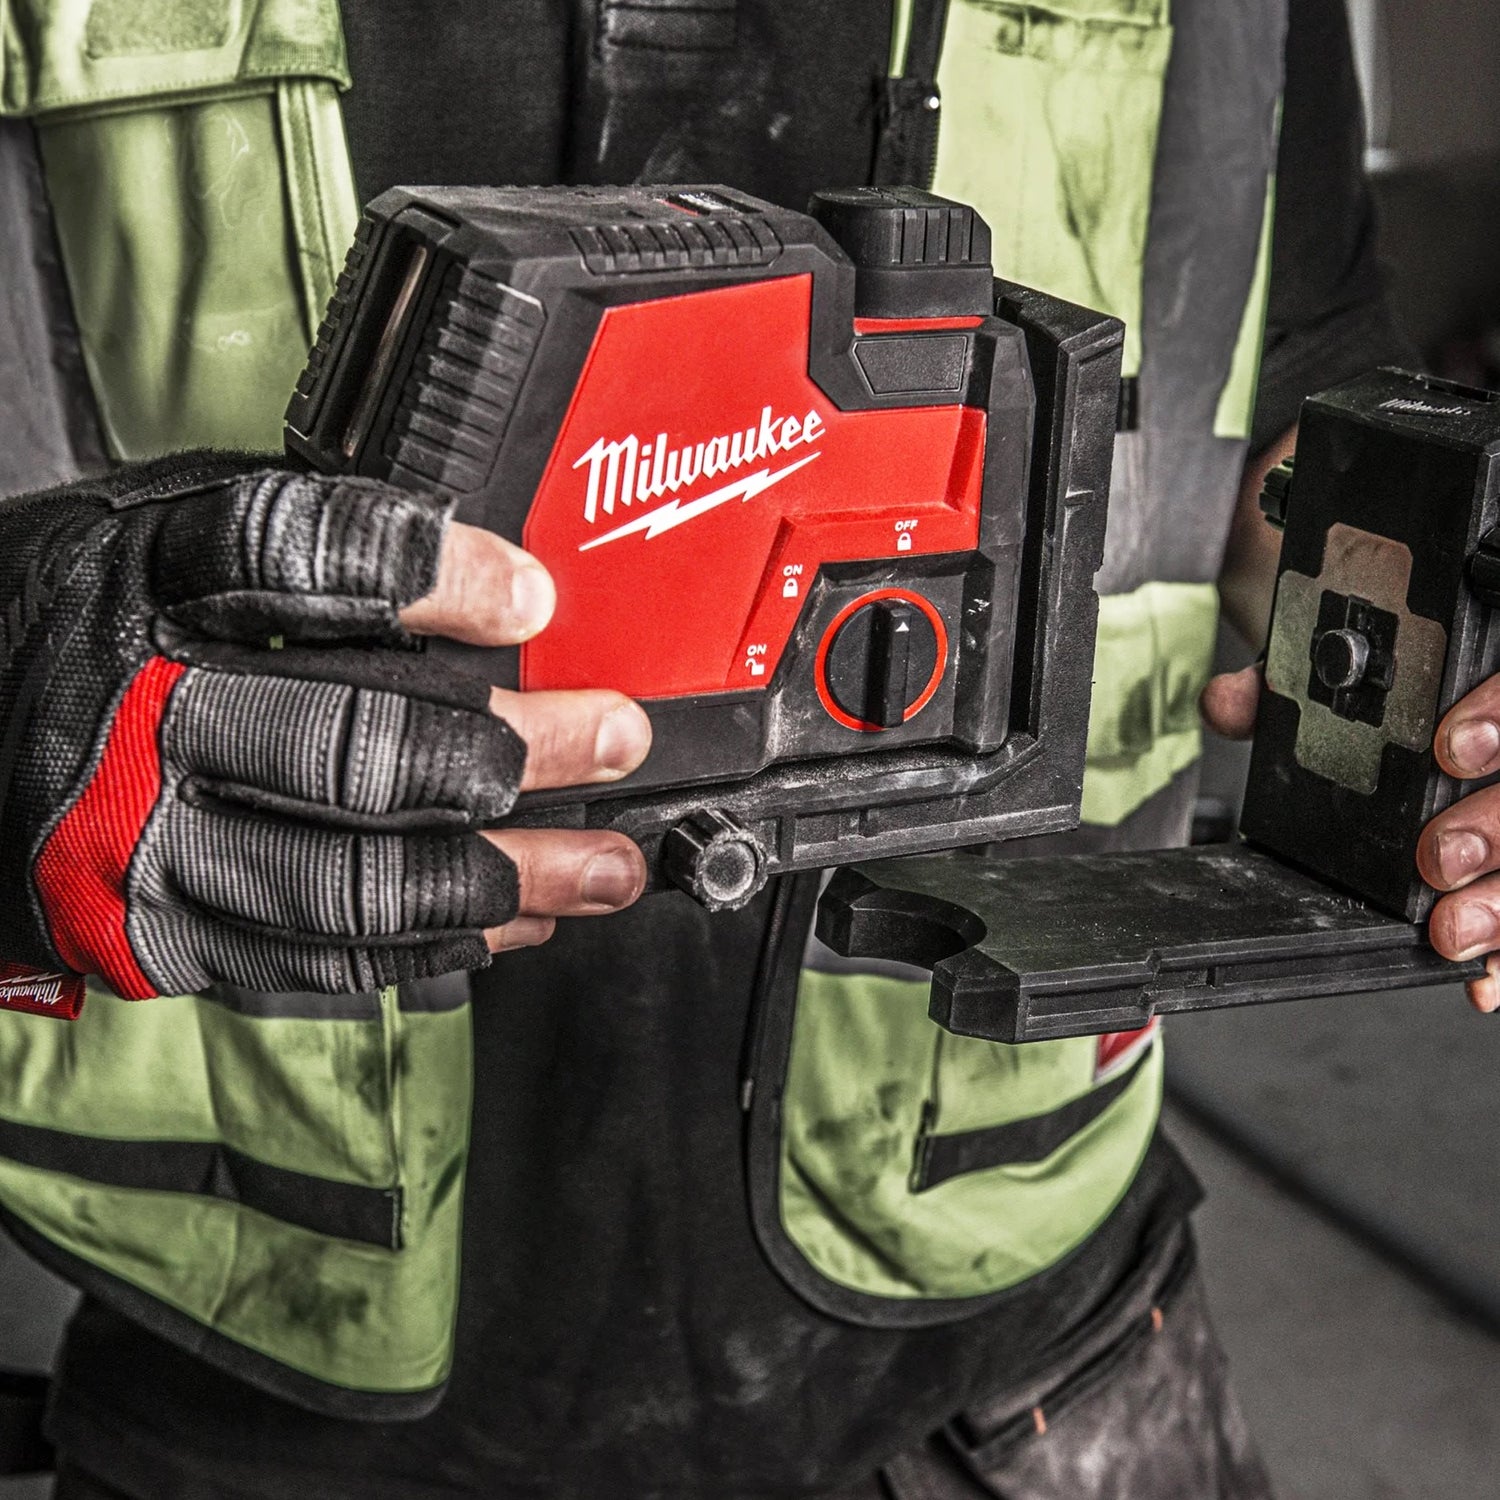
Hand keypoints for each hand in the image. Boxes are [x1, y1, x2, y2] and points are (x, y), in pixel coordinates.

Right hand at [0, 454, 649, 1005]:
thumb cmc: (91, 629)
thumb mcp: (160, 539)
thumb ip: (300, 561)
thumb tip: (497, 596)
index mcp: (136, 583)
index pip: (280, 560)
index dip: (417, 575)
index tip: (533, 598)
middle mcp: (129, 718)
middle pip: (345, 743)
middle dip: (508, 754)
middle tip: (613, 742)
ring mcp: (142, 845)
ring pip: (349, 881)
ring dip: (505, 878)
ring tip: (606, 868)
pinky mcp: (160, 936)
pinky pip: (321, 957)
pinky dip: (437, 944)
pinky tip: (520, 919)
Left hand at [1201, 665, 1499, 1011]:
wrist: (1401, 734)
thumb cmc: (1376, 712)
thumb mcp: (1327, 685)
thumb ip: (1279, 684)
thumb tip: (1226, 704)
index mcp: (1479, 693)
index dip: (1493, 716)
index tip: (1449, 748)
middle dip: (1491, 828)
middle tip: (1439, 856)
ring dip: (1498, 903)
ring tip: (1449, 928)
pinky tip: (1479, 980)